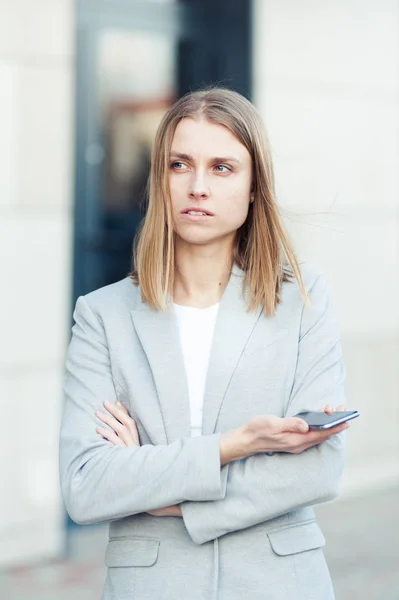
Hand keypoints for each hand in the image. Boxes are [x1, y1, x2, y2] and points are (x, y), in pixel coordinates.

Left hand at [96, 401, 181, 517]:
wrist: (146, 482)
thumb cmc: (138, 467)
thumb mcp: (133, 451)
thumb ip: (127, 439)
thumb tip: (121, 430)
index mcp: (137, 440)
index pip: (131, 422)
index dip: (123, 411)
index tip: (115, 402)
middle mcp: (134, 443)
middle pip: (125, 423)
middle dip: (115, 412)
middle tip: (104, 402)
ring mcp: (129, 449)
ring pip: (119, 431)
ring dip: (108, 421)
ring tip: (97, 413)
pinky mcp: (124, 457)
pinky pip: (114, 444)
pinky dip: (107, 436)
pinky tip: (98, 430)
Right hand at [242, 404, 348, 455]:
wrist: (245, 440)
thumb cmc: (257, 430)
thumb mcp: (272, 424)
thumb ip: (290, 424)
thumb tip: (307, 425)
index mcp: (295, 440)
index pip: (320, 434)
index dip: (334, 428)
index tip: (346, 421)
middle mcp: (298, 444)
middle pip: (321, 435)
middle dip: (334, 424)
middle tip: (343, 410)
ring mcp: (295, 444)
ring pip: (316, 435)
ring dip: (326, 425)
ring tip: (332, 411)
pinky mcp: (291, 441)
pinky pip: (310, 436)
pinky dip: (318, 427)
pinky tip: (319, 420)